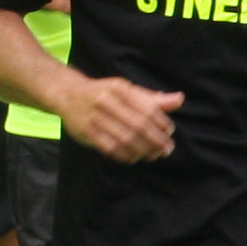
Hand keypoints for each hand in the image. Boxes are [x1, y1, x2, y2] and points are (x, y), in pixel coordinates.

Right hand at [62, 76, 179, 163]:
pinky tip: (134, 157)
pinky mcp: (86, 132)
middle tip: (166, 150)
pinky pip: (110, 148)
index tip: (169, 133)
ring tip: (153, 155)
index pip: (147, 108)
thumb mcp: (126, 90)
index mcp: (119, 88)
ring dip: (143, 150)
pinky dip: (125, 155)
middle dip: (155, 140)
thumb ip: (151, 98)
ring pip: (125, 139)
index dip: (161, 123)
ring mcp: (94, 117)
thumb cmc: (103, 93)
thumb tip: (179, 100)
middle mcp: (106, 101)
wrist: (67, 94)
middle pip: (138, 125)